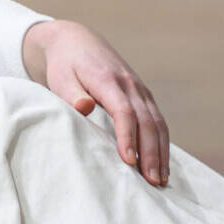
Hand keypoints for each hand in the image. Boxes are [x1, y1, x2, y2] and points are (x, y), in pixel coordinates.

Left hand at [23, 19, 170, 186]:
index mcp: (109, 80)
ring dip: (161, 152)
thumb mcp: (60, 77)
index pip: (123, 111)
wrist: (77, 41)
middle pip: (147, 121)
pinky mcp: (143, 96)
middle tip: (152, 182)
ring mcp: (140, 90)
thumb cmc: (64, 65)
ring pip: (158, 123)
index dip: (127, 136)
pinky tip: (161, 165)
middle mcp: (130, 85)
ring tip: (160, 180)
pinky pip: (158, 121)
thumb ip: (72, 94)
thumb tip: (84, 107)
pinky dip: (162, 144)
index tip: (128, 160)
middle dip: (151, 153)